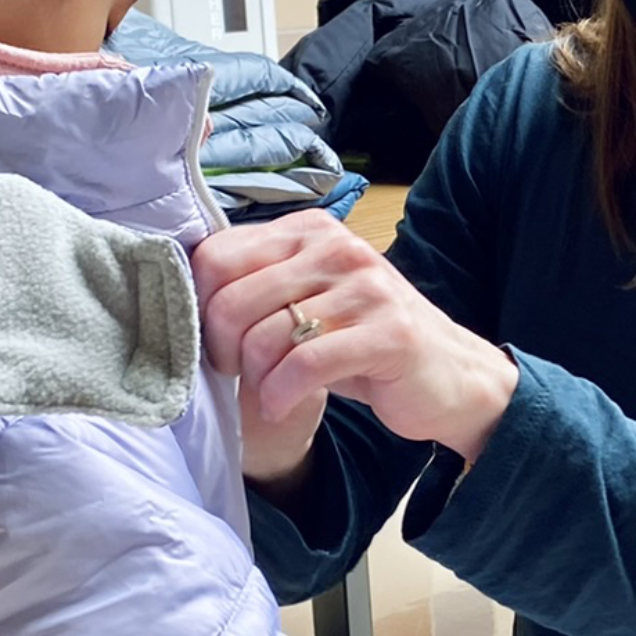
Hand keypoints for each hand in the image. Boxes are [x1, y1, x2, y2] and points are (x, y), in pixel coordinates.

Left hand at [192, 211, 517, 476]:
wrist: (452, 377)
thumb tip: (183, 302)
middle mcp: (337, 248)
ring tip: (272, 389)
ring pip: (265, 336)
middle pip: (232, 300)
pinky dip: (282, 394)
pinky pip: (305, 364)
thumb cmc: (365, 342)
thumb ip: (257, 288)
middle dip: (224, 350)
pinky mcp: (388, 332)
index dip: (201, 307)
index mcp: (309, 230)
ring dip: (257, 378)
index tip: (219, 340)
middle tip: (242, 373)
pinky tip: (284, 404)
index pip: (216, 257)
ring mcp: (366, 287)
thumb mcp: (308, 301)